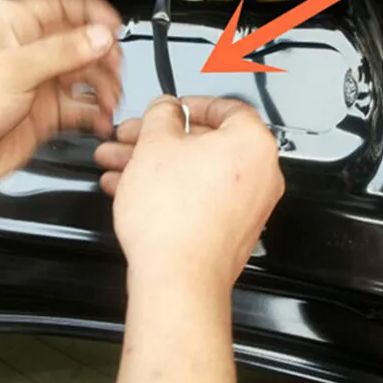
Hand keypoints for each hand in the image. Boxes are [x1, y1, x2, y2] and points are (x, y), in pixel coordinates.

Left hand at [0, 0, 122, 196]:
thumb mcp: (12, 70)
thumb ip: (62, 52)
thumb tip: (99, 36)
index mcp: (12, 25)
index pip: (62, 4)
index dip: (91, 11)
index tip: (113, 27)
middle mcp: (27, 50)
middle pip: (81, 41)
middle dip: (103, 54)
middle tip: (114, 68)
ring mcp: (37, 82)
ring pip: (86, 75)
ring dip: (104, 86)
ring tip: (109, 99)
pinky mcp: (44, 112)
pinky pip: (81, 107)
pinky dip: (95, 113)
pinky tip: (99, 119)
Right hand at [94, 96, 284, 288]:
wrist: (179, 277)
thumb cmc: (175, 218)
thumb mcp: (156, 145)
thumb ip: (161, 115)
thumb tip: (166, 108)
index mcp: (253, 143)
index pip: (228, 107)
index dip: (191, 104)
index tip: (171, 108)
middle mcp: (261, 173)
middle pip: (206, 143)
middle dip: (159, 139)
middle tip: (132, 138)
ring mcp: (249, 205)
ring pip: (198, 171)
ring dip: (156, 164)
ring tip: (121, 164)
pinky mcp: (233, 230)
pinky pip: (201, 197)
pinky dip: (170, 190)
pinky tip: (133, 190)